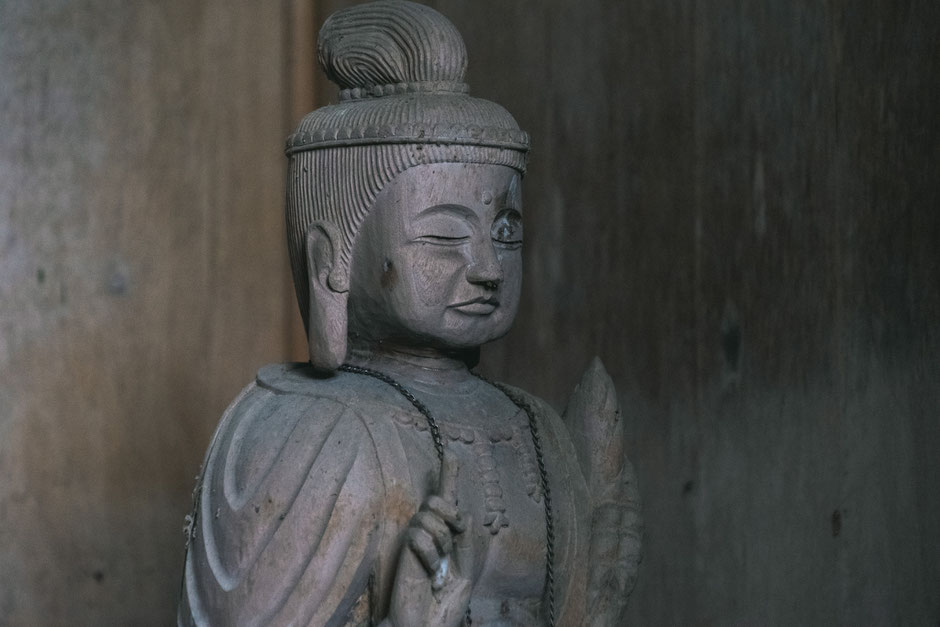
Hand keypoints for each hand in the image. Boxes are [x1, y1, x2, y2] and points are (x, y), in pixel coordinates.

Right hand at [386, 450, 474, 626]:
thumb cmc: (445, 605)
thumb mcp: (467, 572)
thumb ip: (467, 543)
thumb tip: (464, 513)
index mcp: (447, 537)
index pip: (448, 502)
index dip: (449, 477)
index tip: (452, 456)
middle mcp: (429, 534)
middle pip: (437, 499)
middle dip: (450, 510)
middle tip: (456, 533)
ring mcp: (415, 541)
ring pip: (429, 514)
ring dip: (442, 540)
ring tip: (439, 565)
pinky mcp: (404, 550)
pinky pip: (419, 535)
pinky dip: (429, 555)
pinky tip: (428, 573)